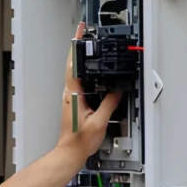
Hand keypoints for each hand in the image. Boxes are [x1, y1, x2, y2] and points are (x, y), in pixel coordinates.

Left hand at [57, 23, 122, 161]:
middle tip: (86, 34)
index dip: (76, 47)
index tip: (80, 33)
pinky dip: (87, 73)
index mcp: (72, 94)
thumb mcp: (99, 122)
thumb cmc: (79, 141)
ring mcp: (71, 97)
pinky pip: (81, 83)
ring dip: (83, 59)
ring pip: (77, 73)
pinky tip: (94, 71)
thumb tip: (117, 90)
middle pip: (74, 65)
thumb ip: (109, 103)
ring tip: (91, 47)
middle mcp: (69, 93)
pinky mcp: (75, 102)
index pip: (73, 65)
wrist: (70, 153)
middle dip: (79, 48)